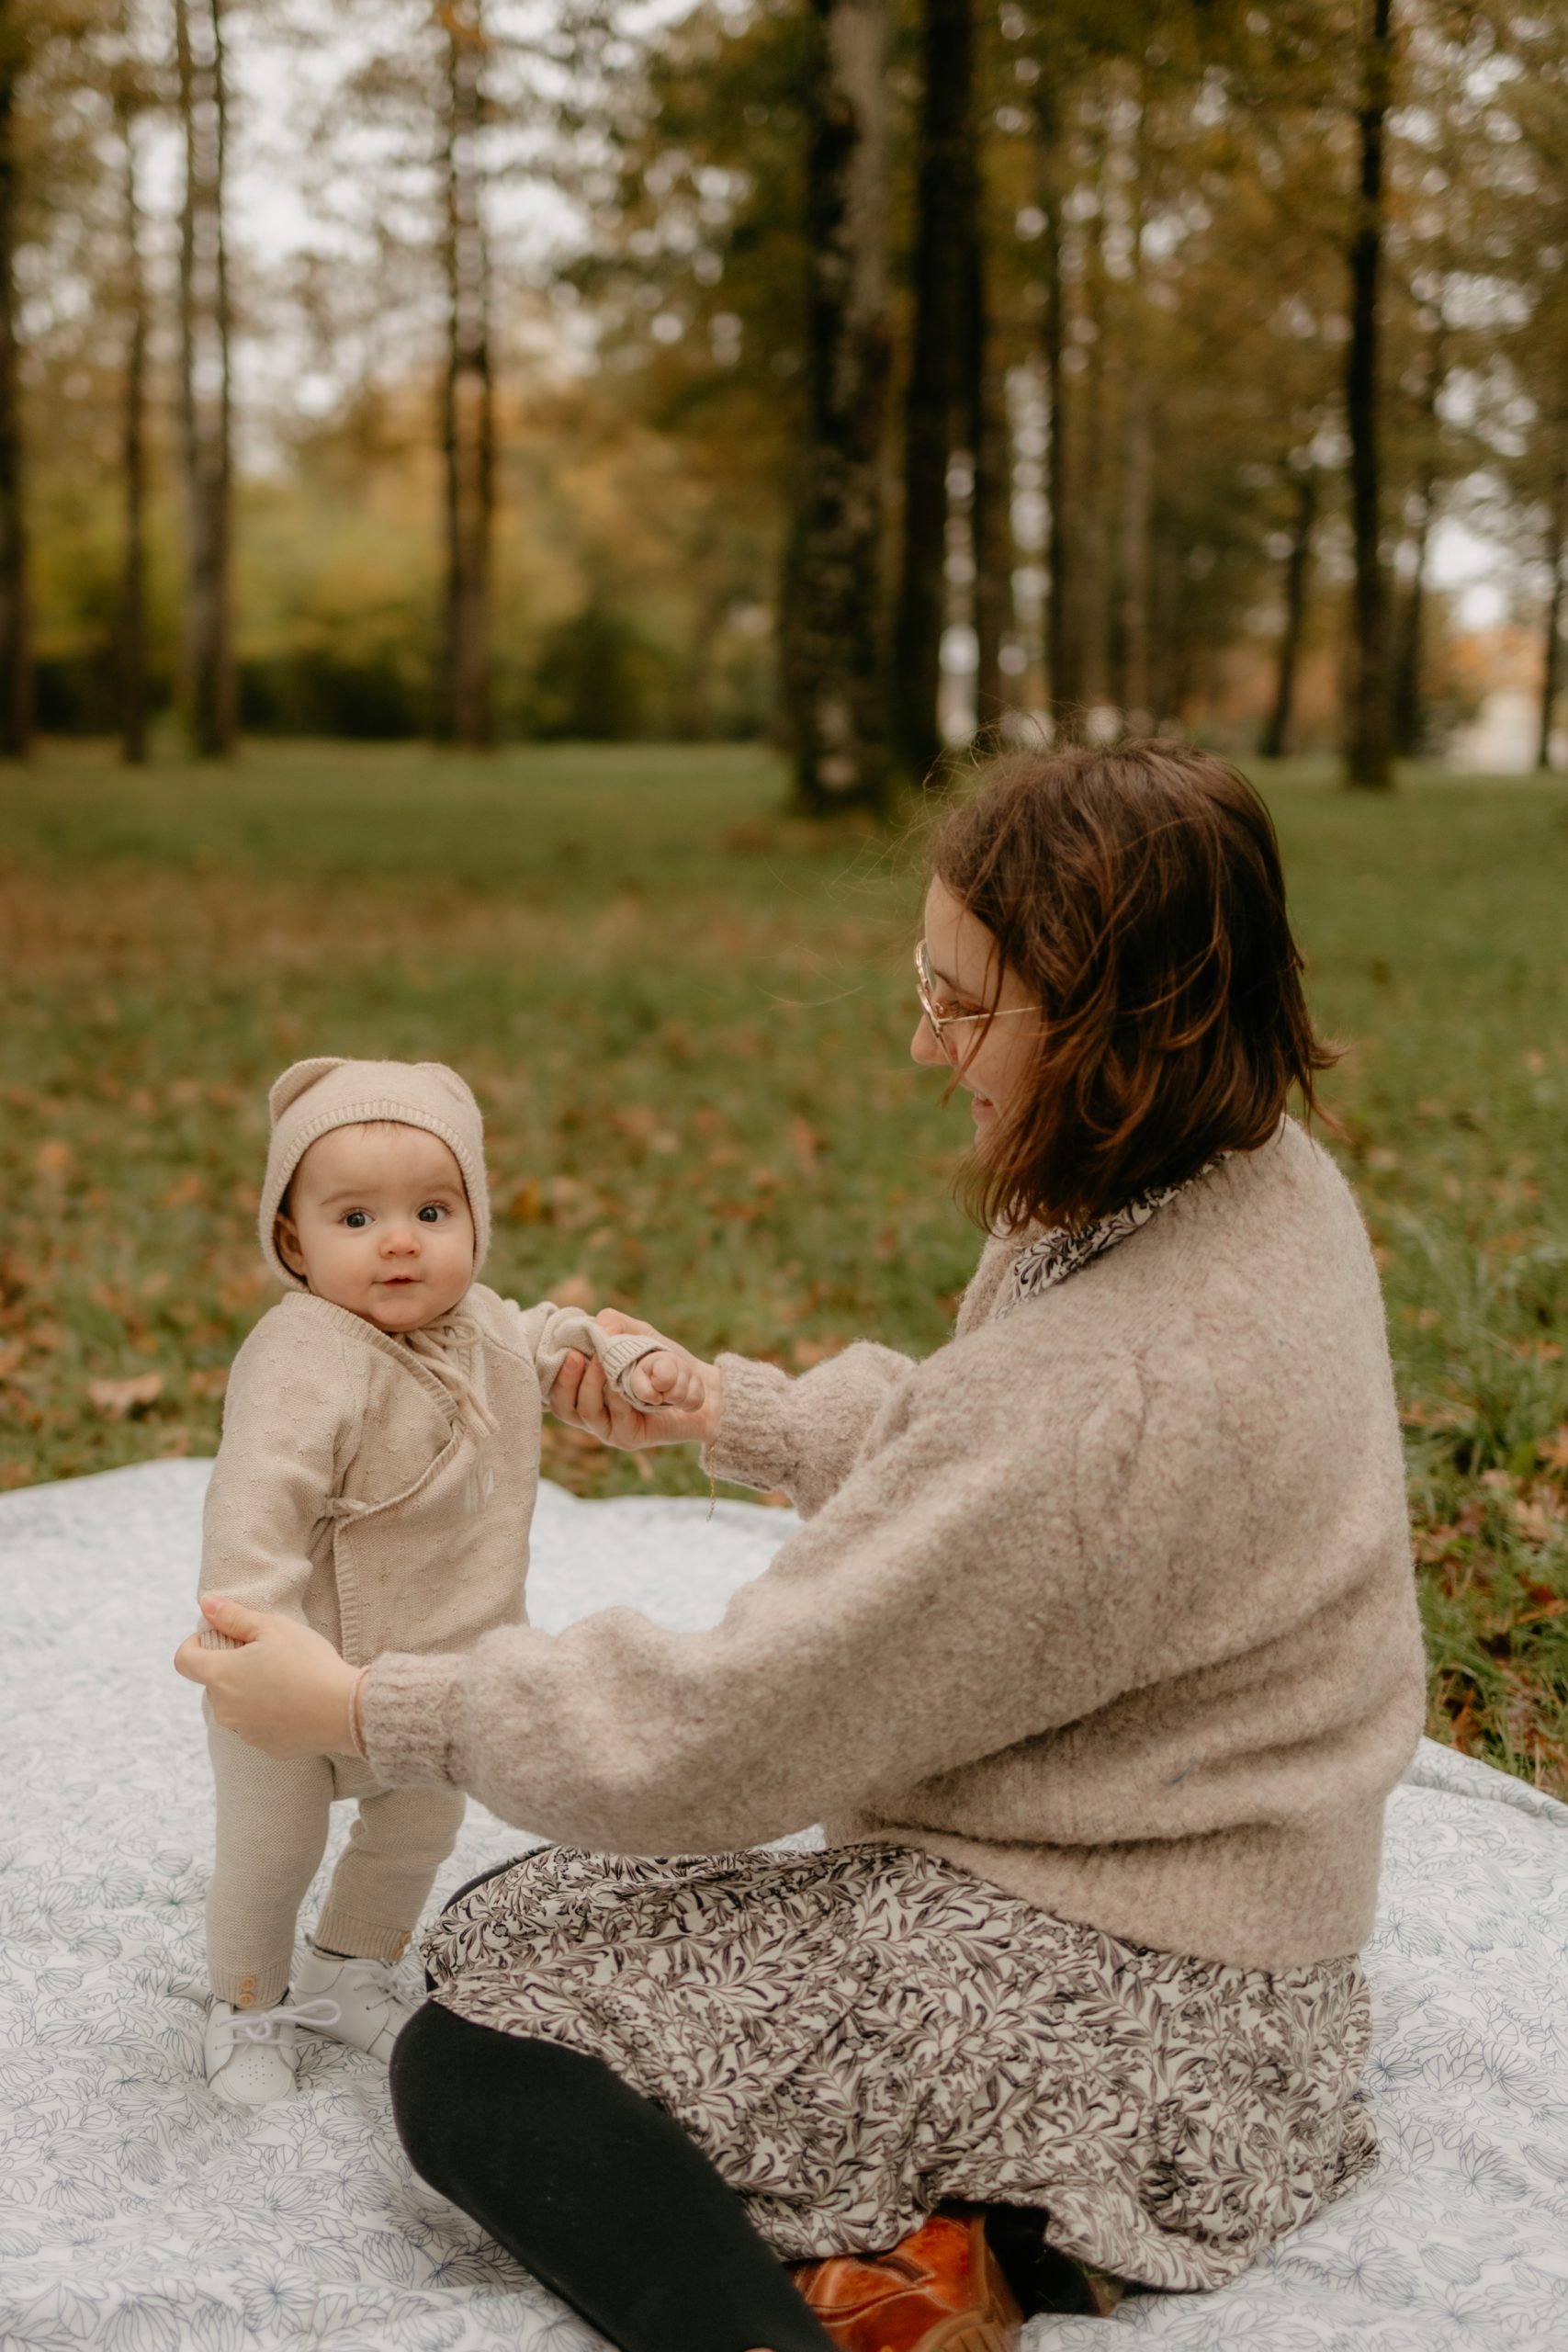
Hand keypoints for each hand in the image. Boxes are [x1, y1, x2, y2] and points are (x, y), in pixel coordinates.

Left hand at [174, 1596, 362, 1760]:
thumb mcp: (273, 1628)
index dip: (194, 1644)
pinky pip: (258, 1726)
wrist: (344, 1711)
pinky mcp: (266, 1747)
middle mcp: (224, 1709)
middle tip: (266, 1654)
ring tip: (286, 1679)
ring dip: (249, 1691)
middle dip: (231, 1666)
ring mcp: (244, 1732)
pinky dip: (269, 1713)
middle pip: (214, 1682)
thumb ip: (234, 1616)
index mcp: (221, 1675)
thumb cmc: (308, 1662)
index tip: (218, 1637)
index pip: (184, 1660)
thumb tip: (206, 1603)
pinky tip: (296, 1703)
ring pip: (236, 1705)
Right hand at [549, 1307, 721, 1450]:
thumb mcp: (638, 1334)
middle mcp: (592, 1412)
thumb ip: (615, 1324)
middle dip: (566, 1380)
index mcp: (585, 1390)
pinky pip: (615, 1419)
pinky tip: (623, 1383)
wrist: (703, 1387)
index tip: (561, 1349)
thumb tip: (596, 1326)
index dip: (552, 1373)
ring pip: (586, 1413)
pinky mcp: (628, 1438)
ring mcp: (608, 1428)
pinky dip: (617, 1398)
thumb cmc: (664, 1360)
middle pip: (563, 1406)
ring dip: (591, 1386)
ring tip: (600, 1362)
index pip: (554, 1388)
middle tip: (575, 1356)